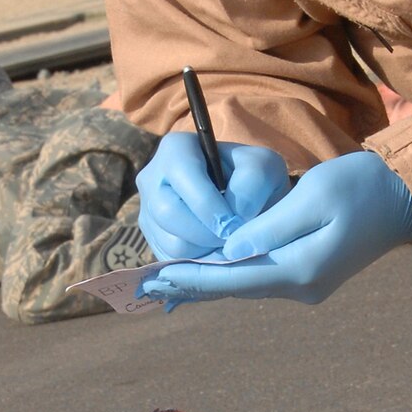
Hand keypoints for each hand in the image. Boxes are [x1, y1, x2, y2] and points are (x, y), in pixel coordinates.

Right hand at [136, 132, 289, 260]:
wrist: (245, 200)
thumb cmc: (252, 178)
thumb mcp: (264, 167)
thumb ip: (254, 180)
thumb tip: (236, 212)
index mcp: (176, 148)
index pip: (184, 178)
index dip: (211, 207)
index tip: (236, 225)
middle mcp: (152, 177)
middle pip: (168, 213)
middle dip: (206, 233)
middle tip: (233, 238)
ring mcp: (147, 210)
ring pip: (170, 242)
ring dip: (205, 251)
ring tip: (228, 242)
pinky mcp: (152, 238)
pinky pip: (170, 260)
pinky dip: (197, 262)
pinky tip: (216, 250)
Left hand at [140, 150, 411, 305]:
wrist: (404, 197)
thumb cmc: (359, 187)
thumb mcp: (311, 197)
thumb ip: (268, 227)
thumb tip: (230, 250)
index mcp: (301, 270)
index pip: (234, 277)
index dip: (193, 275)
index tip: (158, 275)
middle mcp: (302, 287)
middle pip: (236, 287)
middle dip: (194, 283)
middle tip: (151, 284)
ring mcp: (308, 285)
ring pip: (247, 284)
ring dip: (210, 280)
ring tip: (169, 278)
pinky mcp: (311, 275)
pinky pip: (262, 277)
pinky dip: (232, 273)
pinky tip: (210, 268)